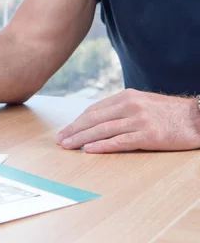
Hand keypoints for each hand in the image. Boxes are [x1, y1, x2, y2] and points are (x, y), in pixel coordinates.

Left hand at [57, 89, 199, 152]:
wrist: (199, 118)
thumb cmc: (169, 113)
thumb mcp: (143, 103)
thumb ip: (122, 108)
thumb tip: (98, 120)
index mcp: (127, 96)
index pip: (94, 109)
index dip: (78, 121)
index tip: (66, 130)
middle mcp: (130, 105)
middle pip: (94, 118)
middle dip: (74, 130)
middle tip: (60, 140)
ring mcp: (139, 120)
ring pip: (103, 129)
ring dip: (82, 138)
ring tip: (68, 146)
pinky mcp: (149, 135)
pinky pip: (120, 141)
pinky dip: (102, 145)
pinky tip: (88, 149)